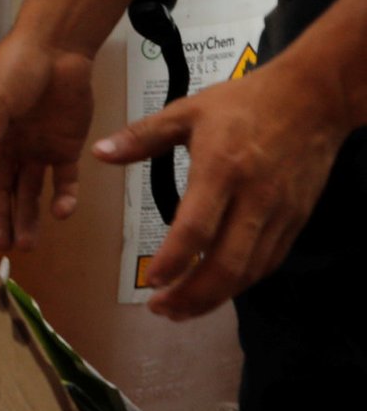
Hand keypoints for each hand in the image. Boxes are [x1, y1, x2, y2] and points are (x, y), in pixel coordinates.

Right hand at [0, 26, 96, 253]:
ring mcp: (36, 149)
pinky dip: (63, 197)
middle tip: (2, 246)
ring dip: (28, 217)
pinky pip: (64, 180)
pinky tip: (62, 213)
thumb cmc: (16, 67)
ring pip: (30, 192)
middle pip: (0, 189)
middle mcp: (6, 146)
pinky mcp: (65, 149)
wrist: (60, 48)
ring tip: (28, 245)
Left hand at [94, 51, 349, 317]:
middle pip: (227, 263)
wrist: (312, 100)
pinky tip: (217, 288)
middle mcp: (254, 198)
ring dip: (216, 297)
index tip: (151, 283)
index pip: (196, 227)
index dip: (174, 260)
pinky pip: (268, 261)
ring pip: (250, 270)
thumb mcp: (186, 110)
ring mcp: (280, 213)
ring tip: (181, 309)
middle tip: (161, 310)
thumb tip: (98, 154)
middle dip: (194, 295)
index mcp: (221, 169)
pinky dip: (241, 281)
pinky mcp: (296, 220)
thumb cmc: (242, 102)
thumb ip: (141, 136)